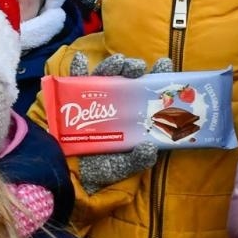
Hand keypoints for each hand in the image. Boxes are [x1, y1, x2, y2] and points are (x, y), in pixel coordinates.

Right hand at [70, 53, 173, 192]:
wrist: (74, 178)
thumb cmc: (104, 168)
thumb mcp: (125, 165)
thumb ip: (138, 158)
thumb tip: (149, 147)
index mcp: (132, 115)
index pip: (148, 92)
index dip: (157, 76)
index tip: (164, 64)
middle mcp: (115, 104)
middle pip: (125, 79)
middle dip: (132, 68)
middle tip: (137, 67)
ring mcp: (94, 101)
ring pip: (103, 77)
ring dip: (111, 66)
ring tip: (118, 62)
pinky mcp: (73, 103)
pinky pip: (72, 83)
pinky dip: (76, 70)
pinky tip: (81, 59)